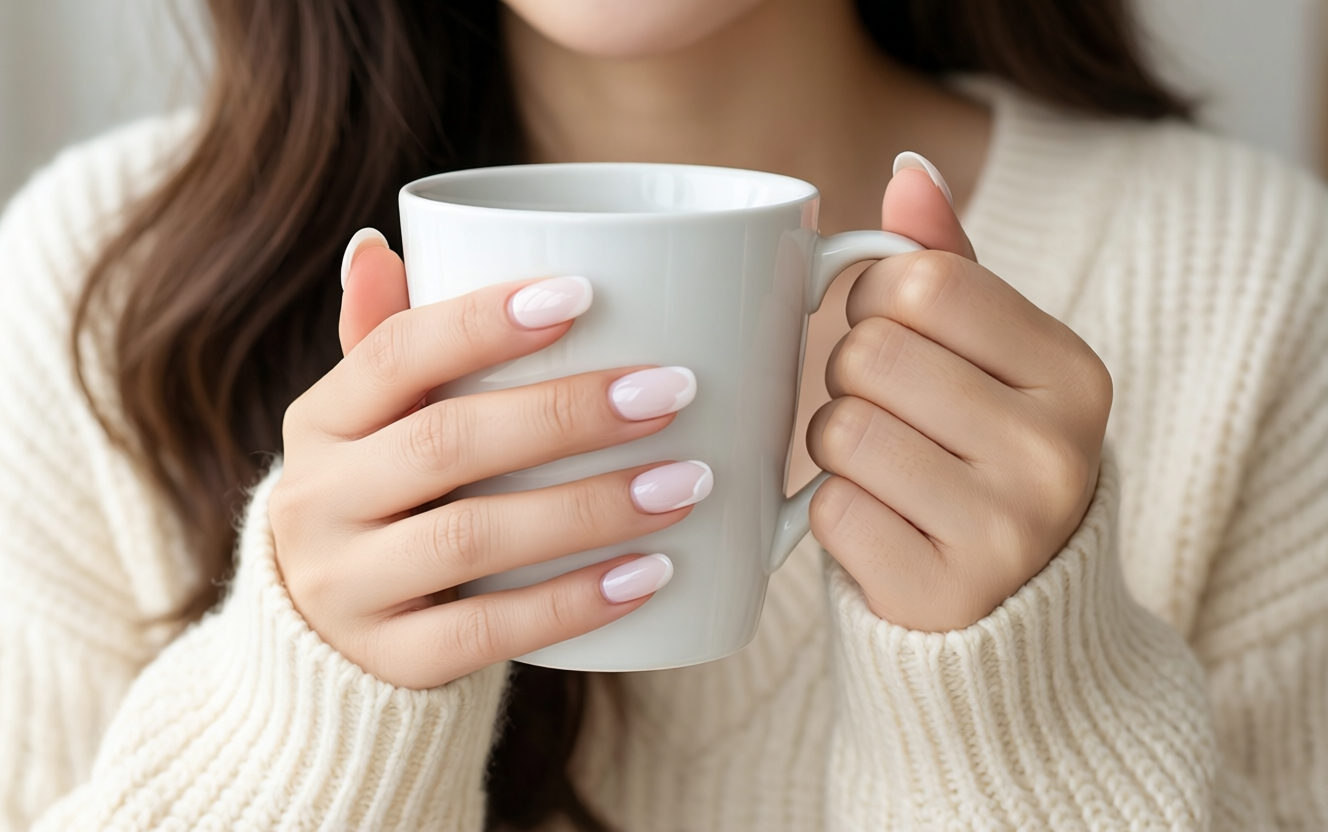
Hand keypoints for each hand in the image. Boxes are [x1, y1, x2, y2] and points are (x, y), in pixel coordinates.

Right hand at [270, 234, 707, 688]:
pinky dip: (574, 603)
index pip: (395, 353)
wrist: (322, 641)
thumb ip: (388, 343)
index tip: (584, 293)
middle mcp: (317, 501)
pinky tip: (651, 574)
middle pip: (446, 442)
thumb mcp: (370, 423)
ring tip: (687, 482)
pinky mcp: (390, 662)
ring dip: (589, 507)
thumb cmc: (383, 498)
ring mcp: (345, 589)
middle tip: (672, 392)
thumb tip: (378, 245)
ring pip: (471, 539)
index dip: (484, 320)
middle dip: (567, 414)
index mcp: (322, 420)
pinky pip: (487, 633)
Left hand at [807, 157, 1111, 631]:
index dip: (874, 298)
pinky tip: (883, 526)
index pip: (924, 281)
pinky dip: (834, 515)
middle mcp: (1055, 452)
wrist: (1011, 613)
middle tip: (887, 411)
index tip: (888, 329)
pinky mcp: (942, 592)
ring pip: (840, 430)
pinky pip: (829, 511)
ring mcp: (1004, 530)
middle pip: (869, 354)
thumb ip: (949, 264)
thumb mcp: (990, 359)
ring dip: (835, 446)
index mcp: (1075, 374)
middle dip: (850, 376)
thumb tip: (908, 168)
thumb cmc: (981, 455)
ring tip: (885, 468)